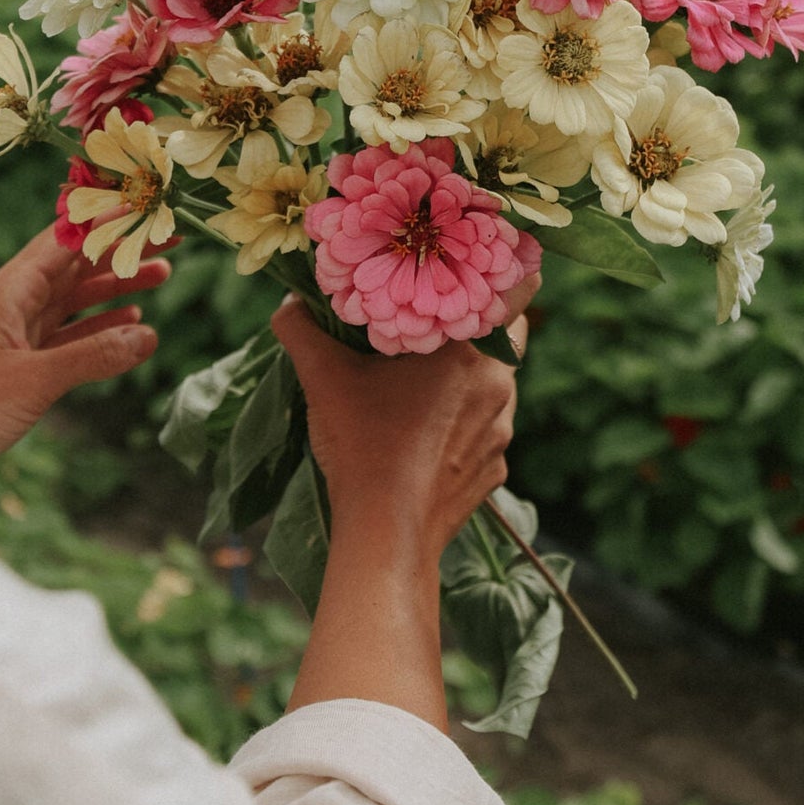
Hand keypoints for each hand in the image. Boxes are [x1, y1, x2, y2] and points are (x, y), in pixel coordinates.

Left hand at [0, 228, 166, 506]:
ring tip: (160, 276)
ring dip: (114, 290)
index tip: (149, 209)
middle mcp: (11, 307)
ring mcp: (14, 339)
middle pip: (74, 266)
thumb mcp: (33, 381)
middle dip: (119, 252)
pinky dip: (98, 332)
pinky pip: (67, 340)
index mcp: (7, 292)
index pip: (65, 241)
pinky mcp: (18, 371)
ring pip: (74, 302)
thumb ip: (91, 357)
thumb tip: (147, 335)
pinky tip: (130, 328)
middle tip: (170, 242)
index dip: (108, 223)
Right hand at [272, 271, 537, 566]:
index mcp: (469, 353)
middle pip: (505, 341)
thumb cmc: (362, 445)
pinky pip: (484, 433)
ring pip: (494, 389)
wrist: (386, 533)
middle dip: (475, 332)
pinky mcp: (494, 471)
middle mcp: (498, 388)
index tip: (482, 272)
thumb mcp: (323, 377)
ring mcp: (501, 434)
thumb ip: (302, 328)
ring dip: (466, 382)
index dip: (505, 277)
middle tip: (435, 331)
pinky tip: (422, 435)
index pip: (516, 294)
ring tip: (419, 388)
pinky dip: (460, 427)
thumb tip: (287, 301)